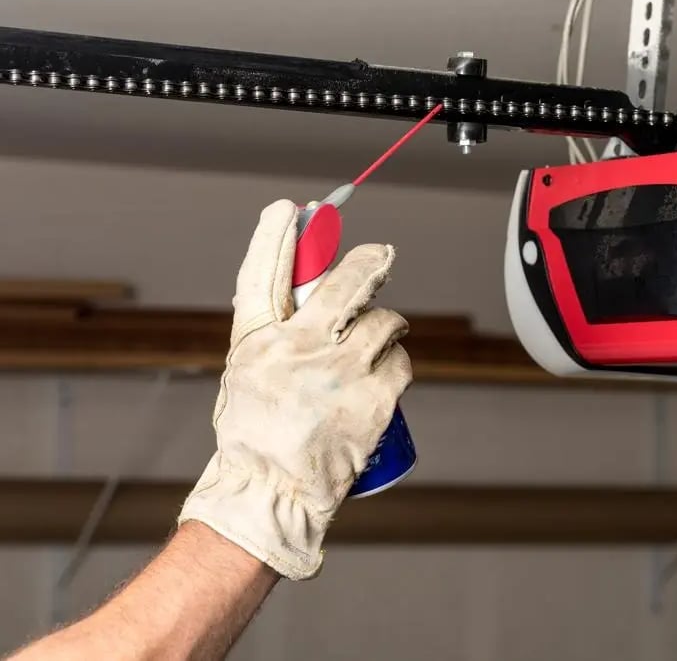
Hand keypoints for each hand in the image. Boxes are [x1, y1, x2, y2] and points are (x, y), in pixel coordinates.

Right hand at [178, 199, 411, 579]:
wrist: (274, 492)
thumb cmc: (258, 436)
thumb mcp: (248, 375)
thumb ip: (272, 337)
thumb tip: (303, 301)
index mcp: (260, 341)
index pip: (264, 273)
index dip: (276, 236)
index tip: (288, 210)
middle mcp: (300, 348)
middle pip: (344, 282)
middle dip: (369, 262)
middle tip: (380, 256)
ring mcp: (341, 371)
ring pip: (384, 321)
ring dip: (387, 324)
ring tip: (381, 338)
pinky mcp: (375, 397)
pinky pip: (401, 360)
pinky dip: (396, 361)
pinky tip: (385, 372)